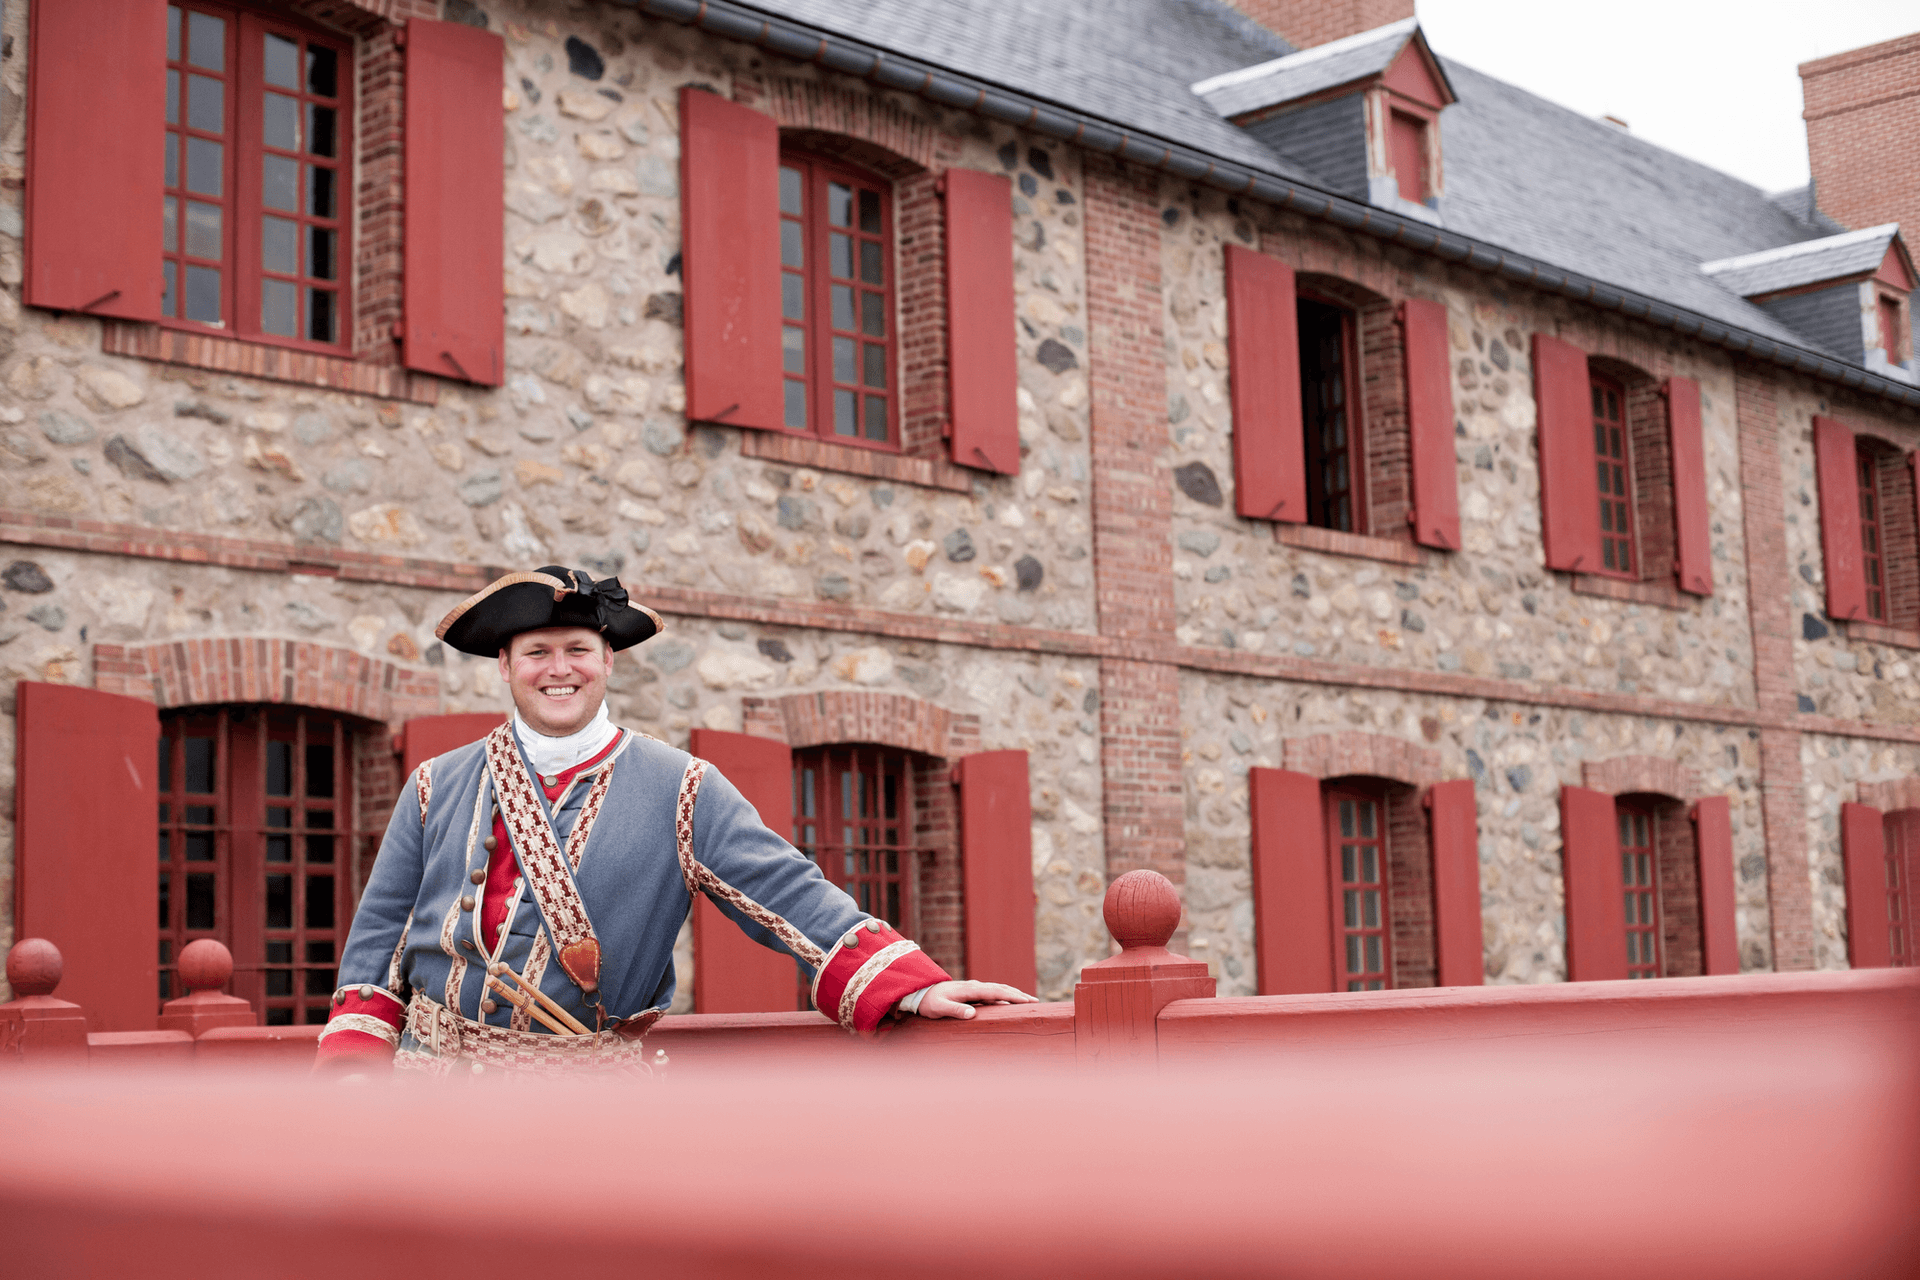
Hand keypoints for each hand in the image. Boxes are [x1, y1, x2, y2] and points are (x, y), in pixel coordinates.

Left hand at [913, 980, 1038, 1019]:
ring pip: (998, 989)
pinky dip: (1004, 995)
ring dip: (1012, 994)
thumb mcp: (939, 1009)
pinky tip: (1008, 1003)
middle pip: (1001, 988)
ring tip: (1027, 1001)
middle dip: (1018, 995)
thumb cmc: (930, 1002)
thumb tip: (972, 1014)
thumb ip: (955, 1010)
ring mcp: (974, 988)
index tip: (1027, 1001)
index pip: (996, 992)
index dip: (1013, 997)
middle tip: (1035, 1002)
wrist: (920, 991)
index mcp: (970, 990)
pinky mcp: (971, 992)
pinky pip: (992, 993)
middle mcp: (975, 986)